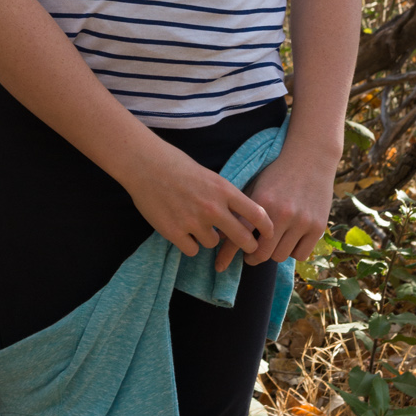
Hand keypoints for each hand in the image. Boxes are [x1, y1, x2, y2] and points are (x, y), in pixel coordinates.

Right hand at [122, 139, 267, 262]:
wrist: (145, 165)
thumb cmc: (177, 166)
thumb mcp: (210, 177)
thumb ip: (225, 198)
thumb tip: (236, 221)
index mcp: (224, 190)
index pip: (256, 214)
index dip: (267, 228)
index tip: (269, 234)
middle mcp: (212, 208)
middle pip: (242, 238)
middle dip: (248, 246)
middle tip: (248, 248)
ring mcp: (193, 222)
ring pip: (213, 244)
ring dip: (208, 238)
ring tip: (195, 225)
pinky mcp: (174, 232)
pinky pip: (192, 250)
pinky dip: (189, 243)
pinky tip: (182, 231)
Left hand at [235, 145, 338, 269]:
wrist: (311, 156)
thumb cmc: (278, 172)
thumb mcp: (256, 186)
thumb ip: (242, 209)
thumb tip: (223, 235)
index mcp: (261, 203)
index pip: (239, 236)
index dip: (227, 255)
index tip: (220, 266)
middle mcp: (282, 214)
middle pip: (262, 254)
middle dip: (253, 256)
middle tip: (251, 254)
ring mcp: (302, 221)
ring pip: (280, 256)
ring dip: (274, 252)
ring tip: (273, 242)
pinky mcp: (317, 226)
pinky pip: (301, 254)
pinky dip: (294, 251)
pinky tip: (291, 240)